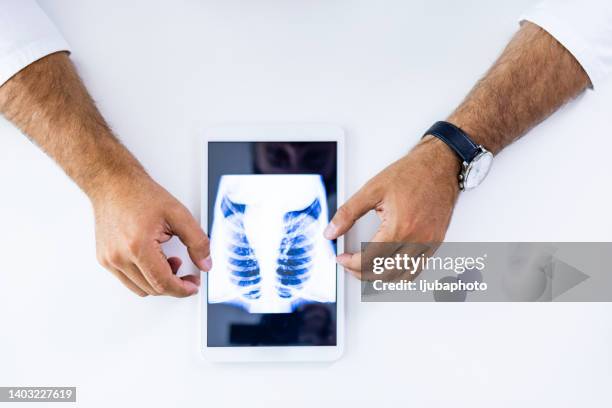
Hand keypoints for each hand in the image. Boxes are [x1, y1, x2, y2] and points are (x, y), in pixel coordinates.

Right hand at [91, 172, 210, 296]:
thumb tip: (205, 264)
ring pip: (140, 289)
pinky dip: (145, 277)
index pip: (163, 283)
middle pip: (153, 289)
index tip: (193, 286)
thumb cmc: (140, 194)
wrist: (113, 184)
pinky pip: (128, 281)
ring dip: (159, 282)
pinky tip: (154, 261)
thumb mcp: (178, 214)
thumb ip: (197, 241)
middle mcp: (119, 256)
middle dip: (174, 284)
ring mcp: (109, 260)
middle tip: (186, 272)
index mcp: (137, 246)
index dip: (182, 289)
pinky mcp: (104, 259)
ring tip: (169, 262)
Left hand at [324, 136, 460, 278]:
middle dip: (362, 273)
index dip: (351, 263)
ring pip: (401, 275)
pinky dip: (400, 274)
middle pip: (384, 272)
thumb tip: (332, 231)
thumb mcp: (372, 189)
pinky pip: (417, 269)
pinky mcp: (436, 242)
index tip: (342, 258)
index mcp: (400, 227)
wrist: (440, 165)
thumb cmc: (412, 173)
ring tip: (365, 268)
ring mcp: (429, 243)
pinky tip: (388, 266)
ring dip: (380, 277)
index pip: (370, 260)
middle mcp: (417, 239)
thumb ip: (348, 213)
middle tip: (349, 264)